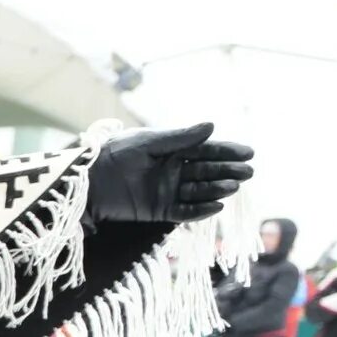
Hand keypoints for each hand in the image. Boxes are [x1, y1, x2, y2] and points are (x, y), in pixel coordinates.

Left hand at [87, 122, 254, 225]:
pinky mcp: (159, 210)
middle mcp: (175, 170)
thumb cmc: (115, 154)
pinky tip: (216, 206)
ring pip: (198, 191)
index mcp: (173, 150)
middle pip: (207, 171)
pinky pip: (183, 211)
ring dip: (216, 190)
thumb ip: (179, 137)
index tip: (248, 152)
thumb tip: (212, 125)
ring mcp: (168, 191)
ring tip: (233, 187)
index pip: (206, 150)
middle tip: (248, 172)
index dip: (227, 151)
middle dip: (227, 171)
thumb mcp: (148, 142)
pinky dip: (199, 210)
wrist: (87, 180)